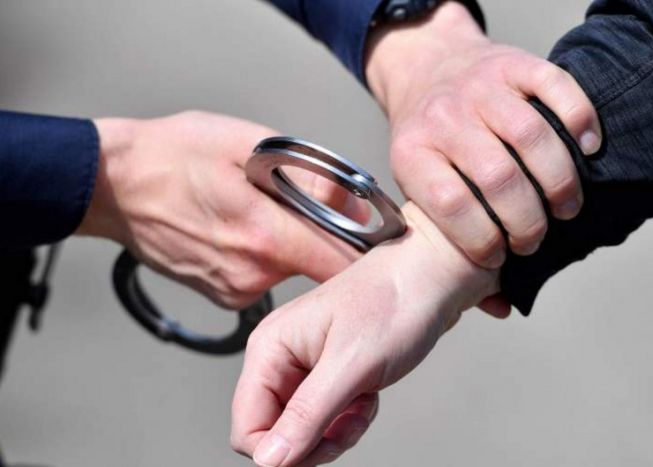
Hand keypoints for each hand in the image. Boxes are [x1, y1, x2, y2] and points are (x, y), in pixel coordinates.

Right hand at [76, 111, 364, 308]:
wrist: (113, 186)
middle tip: (313, 206)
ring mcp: (236, 289)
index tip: (379, 237)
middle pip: (319, 265)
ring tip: (265, 211)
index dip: (368, 251)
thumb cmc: (173, 154)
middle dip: (326, 237)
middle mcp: (253, 273)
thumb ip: (304, 173)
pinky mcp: (223, 295)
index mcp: (264, 233)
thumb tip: (348, 197)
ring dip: (293, 244)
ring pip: (291, 270)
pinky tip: (242, 229)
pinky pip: (265, 277)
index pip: (340, 262)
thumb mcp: (247, 143)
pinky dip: (267, 255)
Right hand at [230, 202, 498, 465]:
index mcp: (270, 349)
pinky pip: (327, 416)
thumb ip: (306, 416)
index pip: (248, 428)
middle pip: (276, 433)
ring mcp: (305, 365)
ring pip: (304, 429)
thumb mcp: (350, 365)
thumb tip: (268, 461)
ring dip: (337, 429)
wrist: (433, 275)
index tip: (321, 446)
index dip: (280, 450)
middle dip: (315, 440)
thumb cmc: (394, 301)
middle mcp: (280, 357)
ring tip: (363, 404)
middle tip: (350, 424)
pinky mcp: (329, 371)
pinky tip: (369, 395)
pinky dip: (350, 417)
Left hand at [366, 1, 601, 267]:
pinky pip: (557, 88)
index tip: (500, 258)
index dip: (482, 240)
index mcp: (412, 153)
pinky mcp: (514, 63)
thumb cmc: (430, 143)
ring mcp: (480, 86)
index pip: (451, 205)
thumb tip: (500, 305)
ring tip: (567, 208)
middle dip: (527, 222)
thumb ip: (452, 242)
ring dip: (559, 182)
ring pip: (532, 136)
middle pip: (498, 177)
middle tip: (536, 239)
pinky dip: (580, 121)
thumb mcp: (417, 186)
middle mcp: (444, 117)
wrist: (428, 68)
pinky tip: (588, 148)